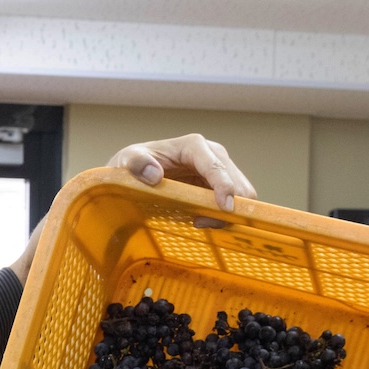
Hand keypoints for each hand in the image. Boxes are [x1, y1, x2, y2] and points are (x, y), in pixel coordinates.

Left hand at [109, 135, 257, 209]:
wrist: (135, 171)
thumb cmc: (132, 164)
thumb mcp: (126, 161)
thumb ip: (136, 164)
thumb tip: (155, 175)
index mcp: (193, 146)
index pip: (215, 164)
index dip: (224, 186)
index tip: (225, 208)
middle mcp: (212, 154)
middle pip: (237, 180)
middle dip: (229, 204)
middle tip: (201, 223)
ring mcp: (219, 169)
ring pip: (242, 194)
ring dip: (228, 212)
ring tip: (199, 222)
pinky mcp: (219, 184)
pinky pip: (234, 202)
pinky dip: (224, 215)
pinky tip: (202, 220)